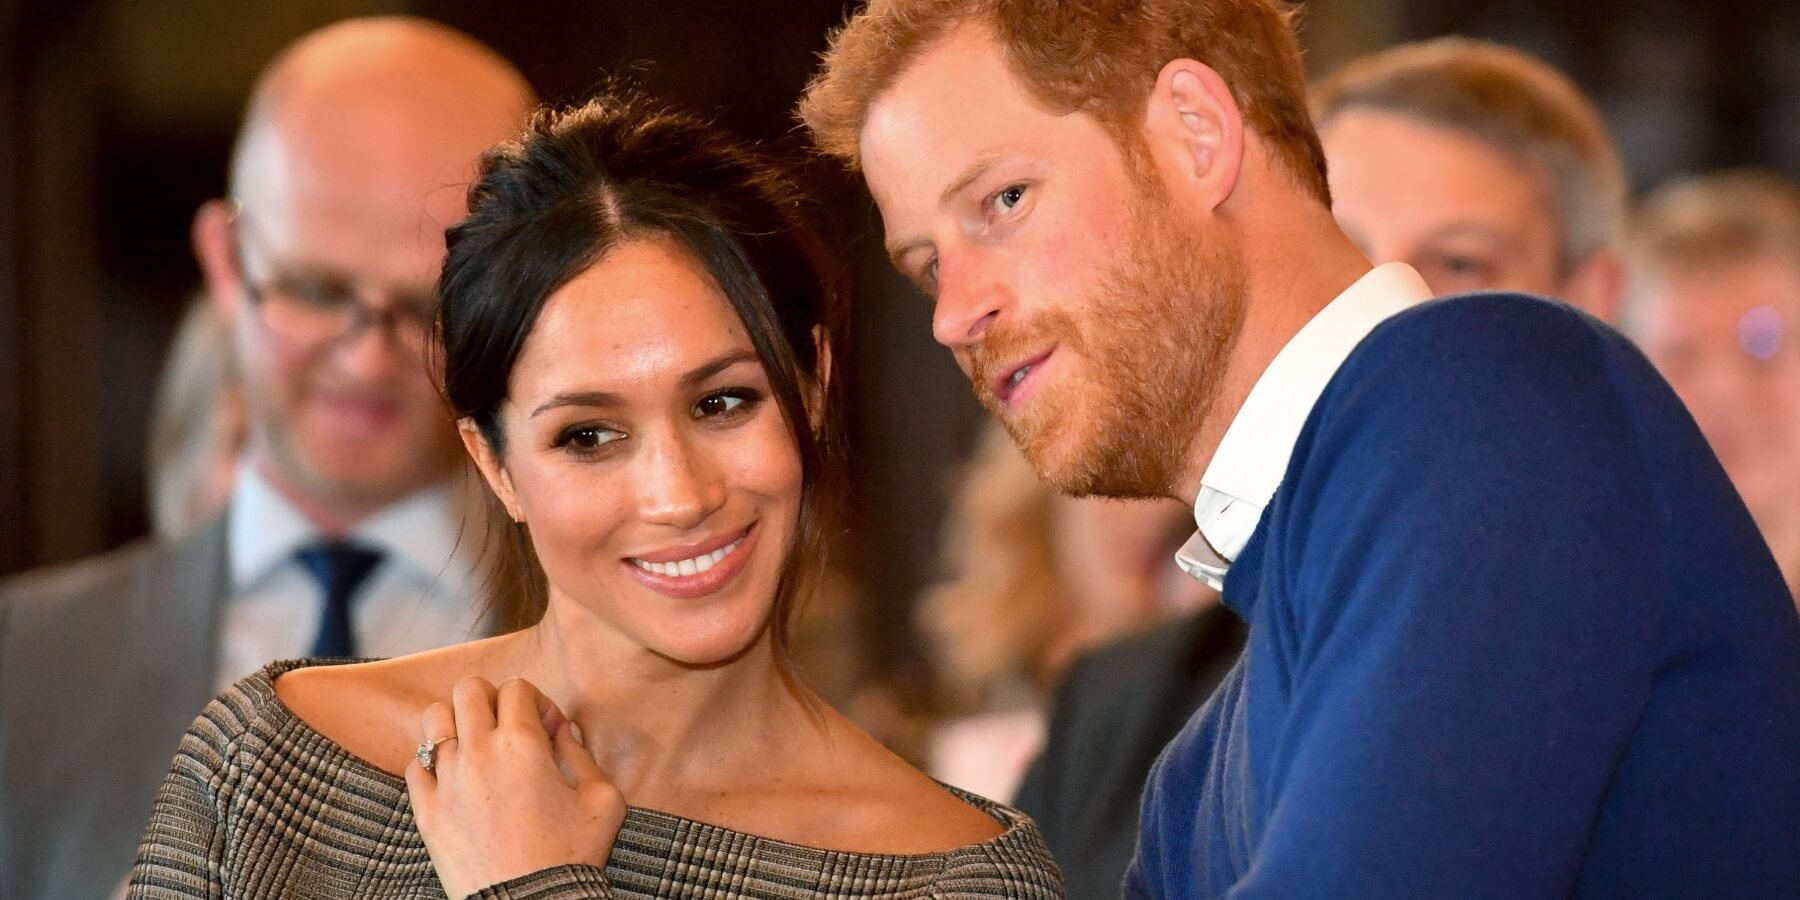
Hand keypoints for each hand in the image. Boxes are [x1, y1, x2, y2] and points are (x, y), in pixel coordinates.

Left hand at [405, 676, 626, 899]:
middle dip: (492, 698)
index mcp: (523, 744)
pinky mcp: (426, 811)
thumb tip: (565, 731)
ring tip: (475, 746)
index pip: (517, 688)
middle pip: (469, 689)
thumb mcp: (603, 800)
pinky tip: (454, 778)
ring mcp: (446, 781)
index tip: (549, 731)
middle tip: (508, 726)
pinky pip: (415, 765)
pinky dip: (432, 763)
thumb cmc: (572, 856)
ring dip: (456, 723)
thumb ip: (584, 755)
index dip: (537, 701)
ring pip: (434, 719)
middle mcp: (478, 752)